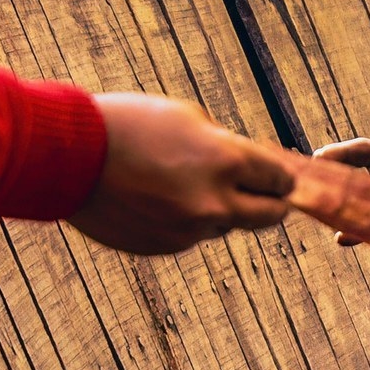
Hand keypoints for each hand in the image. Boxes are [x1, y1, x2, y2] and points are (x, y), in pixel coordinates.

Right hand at [78, 92, 369, 254]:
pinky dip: (185, 221)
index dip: (292, 177)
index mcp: (225, 161)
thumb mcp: (186, 121)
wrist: (66, 157)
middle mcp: (215, 203)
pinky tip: (157, 199)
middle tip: (279, 196)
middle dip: (275, 203)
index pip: (283, 177)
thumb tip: (258, 165)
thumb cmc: (126, 124)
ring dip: (223, 210)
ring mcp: (189, 231)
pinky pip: (191, 236)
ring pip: (226, 225)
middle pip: (270, 214)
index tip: (303, 177)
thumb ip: (227, 147)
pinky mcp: (165, 248)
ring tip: (188, 183)